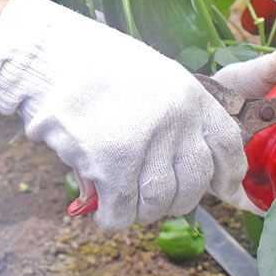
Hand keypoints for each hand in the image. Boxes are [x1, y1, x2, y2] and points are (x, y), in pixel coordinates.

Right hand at [0, 0, 243, 229]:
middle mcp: (175, 119)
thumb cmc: (90, 64)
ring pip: (159, 202)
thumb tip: (184, 161)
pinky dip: (114, 219)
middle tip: (157, 200)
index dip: (229, 175)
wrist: (45, 57)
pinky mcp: (111, 164)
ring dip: (142, 211)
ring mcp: (145, 142)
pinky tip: (104, 212)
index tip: (224, 192)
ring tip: (124, 202)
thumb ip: (173, 113)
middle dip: (178, 200)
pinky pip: (122, 210)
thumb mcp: (149, 75)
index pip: (227, 144)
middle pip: (194, 183)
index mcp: (188, 94)